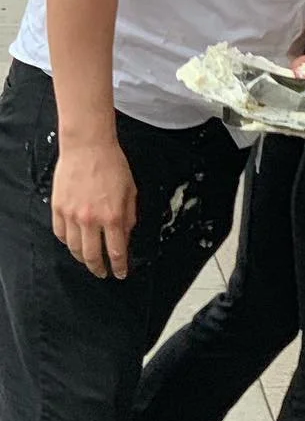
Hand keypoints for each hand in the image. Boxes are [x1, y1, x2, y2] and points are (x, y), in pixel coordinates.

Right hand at [51, 139, 136, 278]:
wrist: (88, 147)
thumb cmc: (113, 165)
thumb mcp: (131, 190)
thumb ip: (128, 216)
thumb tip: (125, 235)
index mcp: (113, 215)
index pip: (116, 250)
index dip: (119, 266)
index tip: (121, 273)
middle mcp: (91, 219)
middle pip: (92, 255)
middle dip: (99, 268)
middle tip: (103, 273)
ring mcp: (72, 215)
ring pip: (74, 248)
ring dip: (82, 258)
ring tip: (89, 261)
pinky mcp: (58, 209)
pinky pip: (61, 234)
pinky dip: (68, 243)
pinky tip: (74, 243)